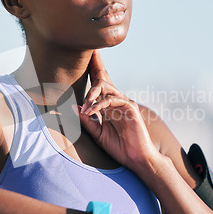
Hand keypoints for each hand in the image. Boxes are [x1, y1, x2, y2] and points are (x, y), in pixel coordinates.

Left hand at [79, 50, 161, 170]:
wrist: (137, 159)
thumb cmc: (119, 147)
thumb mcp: (98, 133)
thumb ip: (88, 121)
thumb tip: (75, 108)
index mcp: (109, 106)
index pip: (100, 84)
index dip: (95, 69)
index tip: (89, 54)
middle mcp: (117, 101)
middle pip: (103, 79)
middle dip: (94, 67)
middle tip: (85, 58)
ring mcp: (124, 103)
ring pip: (106, 88)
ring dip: (91, 94)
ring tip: (84, 104)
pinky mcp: (130, 108)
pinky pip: (112, 101)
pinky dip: (99, 105)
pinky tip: (90, 111)